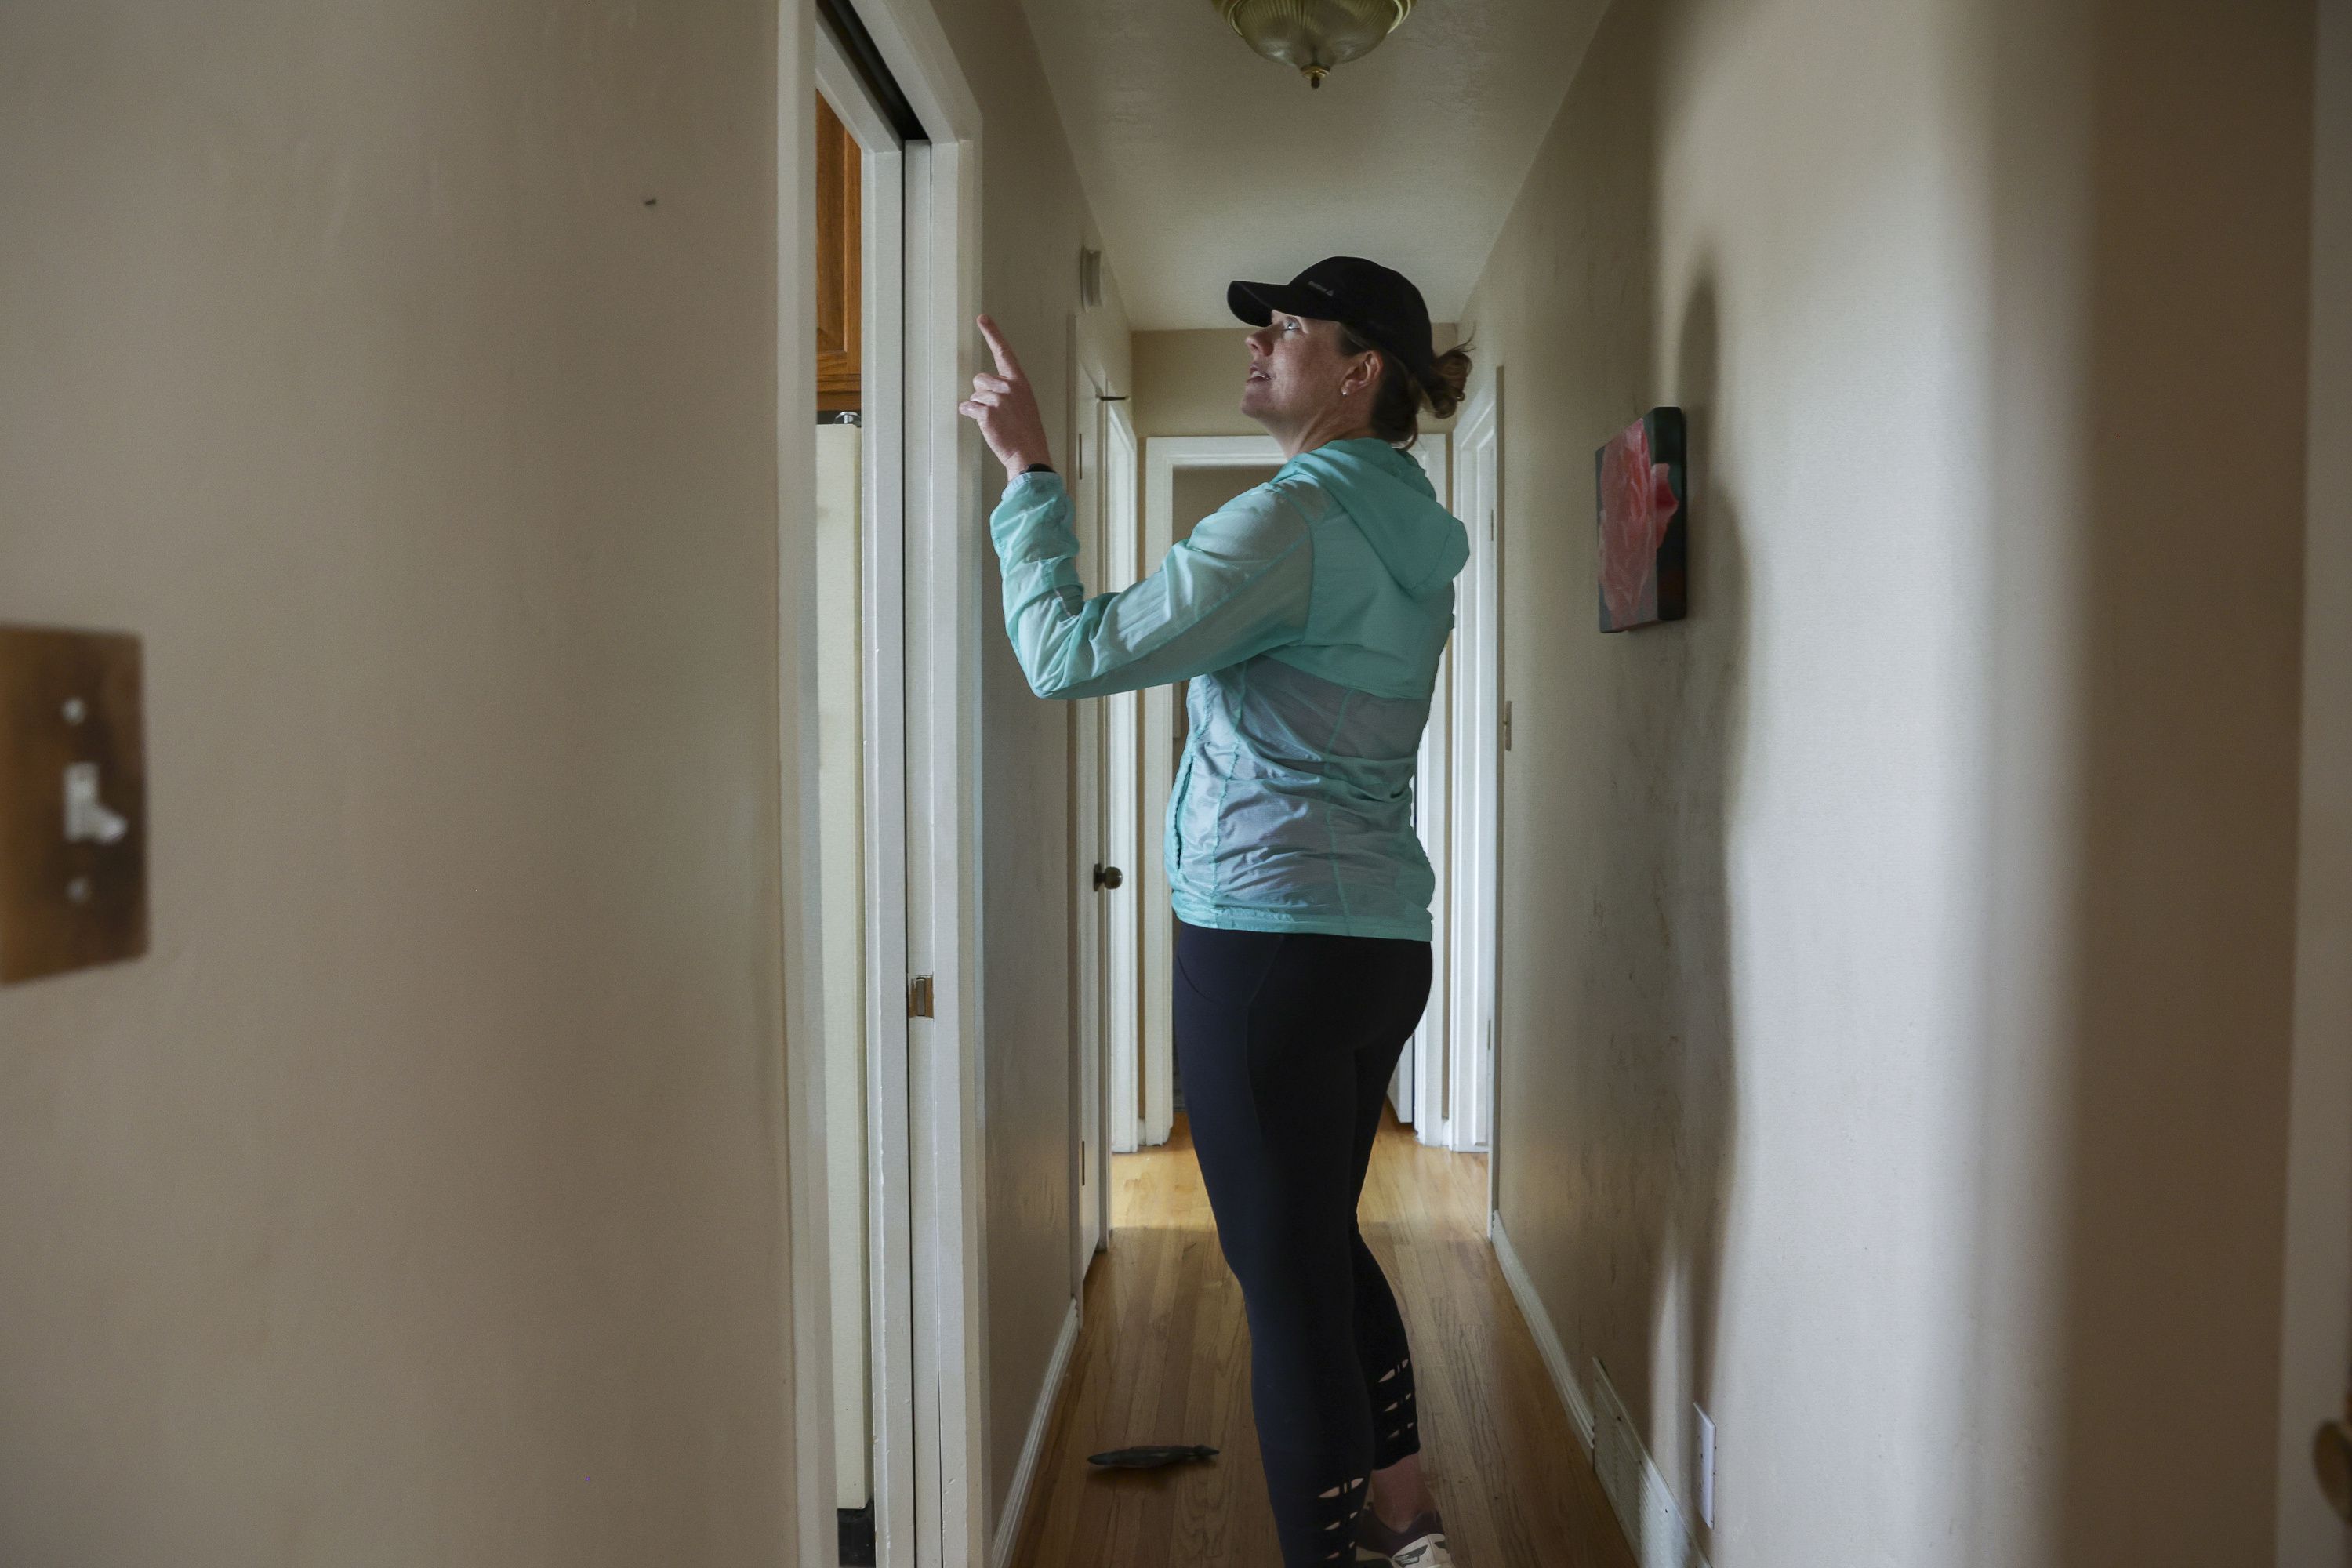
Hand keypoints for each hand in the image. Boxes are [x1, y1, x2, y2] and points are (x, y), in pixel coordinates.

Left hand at [958, 314, 1052, 478]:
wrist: (1029, 453)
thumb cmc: (1026, 432)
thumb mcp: (1024, 404)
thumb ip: (1009, 391)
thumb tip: (987, 389)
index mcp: (1020, 382)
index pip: (1004, 353)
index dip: (993, 334)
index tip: (982, 318)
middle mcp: (1009, 386)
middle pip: (980, 379)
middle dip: (982, 393)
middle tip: (997, 412)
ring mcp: (997, 399)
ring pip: (974, 395)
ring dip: (979, 407)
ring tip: (995, 421)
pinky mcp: (986, 413)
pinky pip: (967, 408)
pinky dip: (972, 415)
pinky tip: (986, 425)